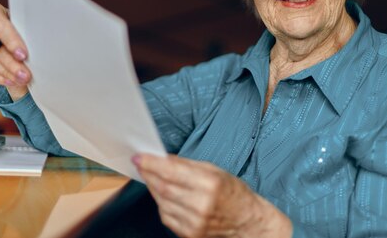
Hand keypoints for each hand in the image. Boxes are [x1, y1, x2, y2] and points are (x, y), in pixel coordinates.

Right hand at [0, 0, 31, 98]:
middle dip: (11, 64)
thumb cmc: (13, 24)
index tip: (24, 55)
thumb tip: (36, 50)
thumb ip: (22, 33)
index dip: (12, 41)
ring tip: (21, 80)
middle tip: (26, 75)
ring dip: (6, 73)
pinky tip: (9, 81)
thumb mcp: (18, 22)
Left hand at [133, 154, 291, 237]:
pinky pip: (166, 216)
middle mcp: (201, 205)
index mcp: (210, 184)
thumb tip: (163, 158)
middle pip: (163, 187)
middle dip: (148, 173)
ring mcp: (194, 223)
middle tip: (140, 163)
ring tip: (152, 176)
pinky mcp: (189, 234)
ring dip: (153, 187)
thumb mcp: (215, 170)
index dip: (151, 163)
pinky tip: (164, 194)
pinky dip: (161, 203)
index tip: (139, 156)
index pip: (171, 172)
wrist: (248, 223)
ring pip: (161, 201)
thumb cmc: (234, 193)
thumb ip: (187, 164)